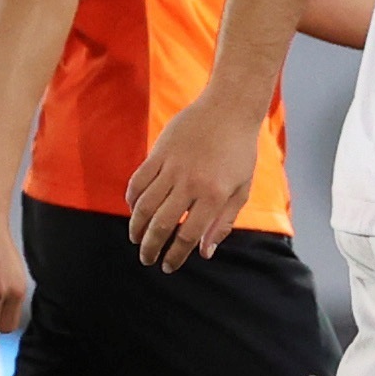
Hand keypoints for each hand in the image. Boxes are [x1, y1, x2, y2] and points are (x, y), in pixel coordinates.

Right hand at [126, 100, 260, 270]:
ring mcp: (173, 167)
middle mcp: (191, 183)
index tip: (167, 266)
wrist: (229, 109)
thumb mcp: (241, 190)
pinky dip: (132, 199)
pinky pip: (139, 181)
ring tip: (136, 239)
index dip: (175, 255)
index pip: (188, 236)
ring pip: (145, 205)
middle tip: (146, 259)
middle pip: (162, 224)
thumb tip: (205, 253)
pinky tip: (134, 210)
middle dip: (150, 247)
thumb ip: (223, 222)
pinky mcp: (159, 152)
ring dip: (137, 227)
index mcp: (214, 196)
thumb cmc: (240, 152)